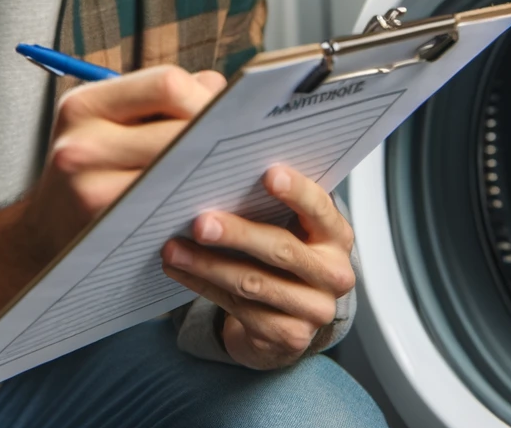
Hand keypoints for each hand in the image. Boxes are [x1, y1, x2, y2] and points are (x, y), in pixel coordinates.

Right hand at [23, 65, 226, 270]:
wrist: (43, 234)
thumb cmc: (88, 168)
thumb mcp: (106, 121)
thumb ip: (161, 99)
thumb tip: (219, 88)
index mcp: (84, 104)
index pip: (166, 83)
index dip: (203, 96)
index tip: (221, 111)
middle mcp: (81, 144)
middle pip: (179, 130)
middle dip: (215, 136)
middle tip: (237, 144)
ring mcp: (91, 190)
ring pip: (181, 171)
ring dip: (210, 170)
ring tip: (223, 170)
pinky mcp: (107, 228)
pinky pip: (171, 208)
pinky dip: (193, 200)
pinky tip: (203, 198)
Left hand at [160, 164, 355, 369]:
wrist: (292, 316)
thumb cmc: (285, 256)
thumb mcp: (291, 227)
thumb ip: (272, 205)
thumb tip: (223, 178)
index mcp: (336, 236)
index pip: (319, 208)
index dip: (296, 192)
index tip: (268, 174)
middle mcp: (333, 275)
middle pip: (281, 250)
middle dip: (237, 234)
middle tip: (201, 222)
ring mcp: (313, 310)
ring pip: (253, 283)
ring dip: (207, 264)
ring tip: (174, 248)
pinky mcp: (288, 337)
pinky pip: (238, 308)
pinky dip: (203, 286)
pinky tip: (180, 270)